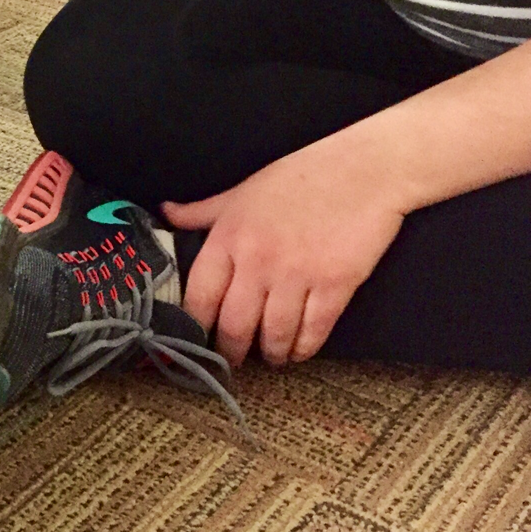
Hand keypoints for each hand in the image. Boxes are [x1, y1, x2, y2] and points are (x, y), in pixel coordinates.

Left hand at [162, 142, 405, 367]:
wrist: (365, 170)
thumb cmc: (301, 176)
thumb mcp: (242, 191)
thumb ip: (202, 210)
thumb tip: (165, 211)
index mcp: (229, 237)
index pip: (200, 296)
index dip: (195, 326)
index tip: (195, 341)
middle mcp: (257, 260)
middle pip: (235, 325)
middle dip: (232, 350)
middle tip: (234, 361)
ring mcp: (296, 275)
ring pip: (274, 334)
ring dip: (271, 353)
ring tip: (271, 357)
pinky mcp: (334, 285)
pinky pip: (312, 331)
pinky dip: (304, 348)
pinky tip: (299, 352)